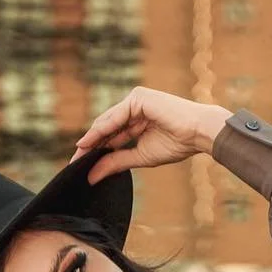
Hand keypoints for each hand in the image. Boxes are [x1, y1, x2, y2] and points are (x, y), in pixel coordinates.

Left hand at [69, 88, 231, 185]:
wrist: (198, 133)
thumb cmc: (178, 143)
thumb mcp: (141, 156)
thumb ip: (117, 162)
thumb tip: (93, 174)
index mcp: (137, 119)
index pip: (111, 135)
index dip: (96, 150)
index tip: (81, 166)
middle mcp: (134, 107)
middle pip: (105, 128)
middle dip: (89, 145)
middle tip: (73, 163)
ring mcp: (136, 100)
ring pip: (107, 122)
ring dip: (91, 139)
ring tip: (77, 155)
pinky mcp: (138, 98)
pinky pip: (115, 117)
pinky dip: (101, 131)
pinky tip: (88, 143)